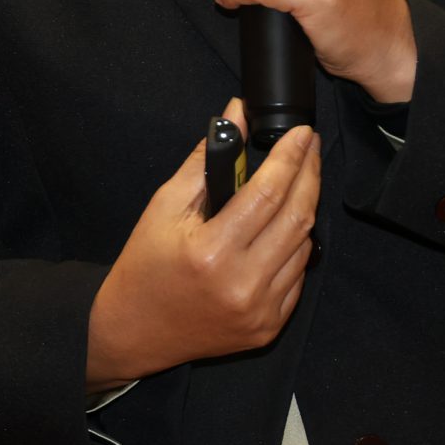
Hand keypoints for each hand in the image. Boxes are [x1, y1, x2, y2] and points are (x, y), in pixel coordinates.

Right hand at [85, 99, 318, 388]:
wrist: (134, 331)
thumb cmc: (146, 264)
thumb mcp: (165, 204)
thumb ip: (207, 158)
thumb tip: (237, 113)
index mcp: (212, 251)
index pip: (268, 192)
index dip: (291, 157)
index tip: (304, 133)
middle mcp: (243, 284)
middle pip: (297, 216)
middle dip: (309, 174)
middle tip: (310, 148)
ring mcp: (260, 311)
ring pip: (305, 246)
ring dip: (304, 209)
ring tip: (296, 183)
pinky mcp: (269, 327)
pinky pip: (299, 276)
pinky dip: (296, 247)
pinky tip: (282, 228)